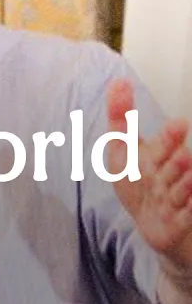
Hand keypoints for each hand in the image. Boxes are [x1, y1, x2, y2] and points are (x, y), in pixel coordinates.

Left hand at [107, 79, 191, 270]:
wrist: (152, 222)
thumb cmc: (140, 180)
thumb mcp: (123, 149)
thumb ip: (121, 116)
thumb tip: (118, 80)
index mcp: (160, 156)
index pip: (164, 145)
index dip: (170, 137)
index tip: (178, 124)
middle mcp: (172, 176)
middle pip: (175, 168)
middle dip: (179, 161)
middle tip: (183, 155)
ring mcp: (176, 200)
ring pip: (182, 193)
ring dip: (185, 186)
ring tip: (188, 173)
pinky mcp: (178, 223)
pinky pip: (186, 218)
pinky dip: (189, 212)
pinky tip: (189, 207)